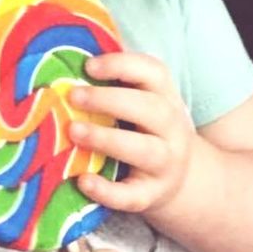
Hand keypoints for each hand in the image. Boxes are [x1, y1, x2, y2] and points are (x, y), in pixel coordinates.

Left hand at [68, 52, 194, 215]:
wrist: (181, 179)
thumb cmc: (146, 129)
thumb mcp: (143, 101)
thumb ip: (117, 81)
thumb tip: (71, 55)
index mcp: (166, 97)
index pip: (154, 72)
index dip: (122, 65)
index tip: (89, 65)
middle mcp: (172, 129)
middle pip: (150, 109)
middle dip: (110, 100)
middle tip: (73, 96)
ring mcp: (166, 164)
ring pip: (144, 151)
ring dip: (107, 139)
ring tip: (73, 131)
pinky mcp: (151, 195)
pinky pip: (132, 196)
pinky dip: (108, 191)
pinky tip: (83, 181)